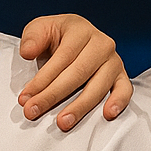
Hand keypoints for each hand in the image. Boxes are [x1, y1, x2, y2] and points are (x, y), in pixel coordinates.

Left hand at [17, 14, 130, 130]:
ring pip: (98, 86)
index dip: (42, 79)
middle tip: (33, 111)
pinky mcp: (121, 76)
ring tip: (62, 122)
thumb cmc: (57, 36)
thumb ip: (32, 38)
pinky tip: (107, 114)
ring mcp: (114, 60)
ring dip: (79, 107)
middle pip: (77, 74)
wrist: (74, 37)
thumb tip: (28, 52)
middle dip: (53, 96)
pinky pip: (124, 89)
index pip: (62, 57)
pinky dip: (118, 102)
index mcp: (80, 30)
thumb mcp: (40, 28)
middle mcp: (101, 44)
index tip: (25, 97)